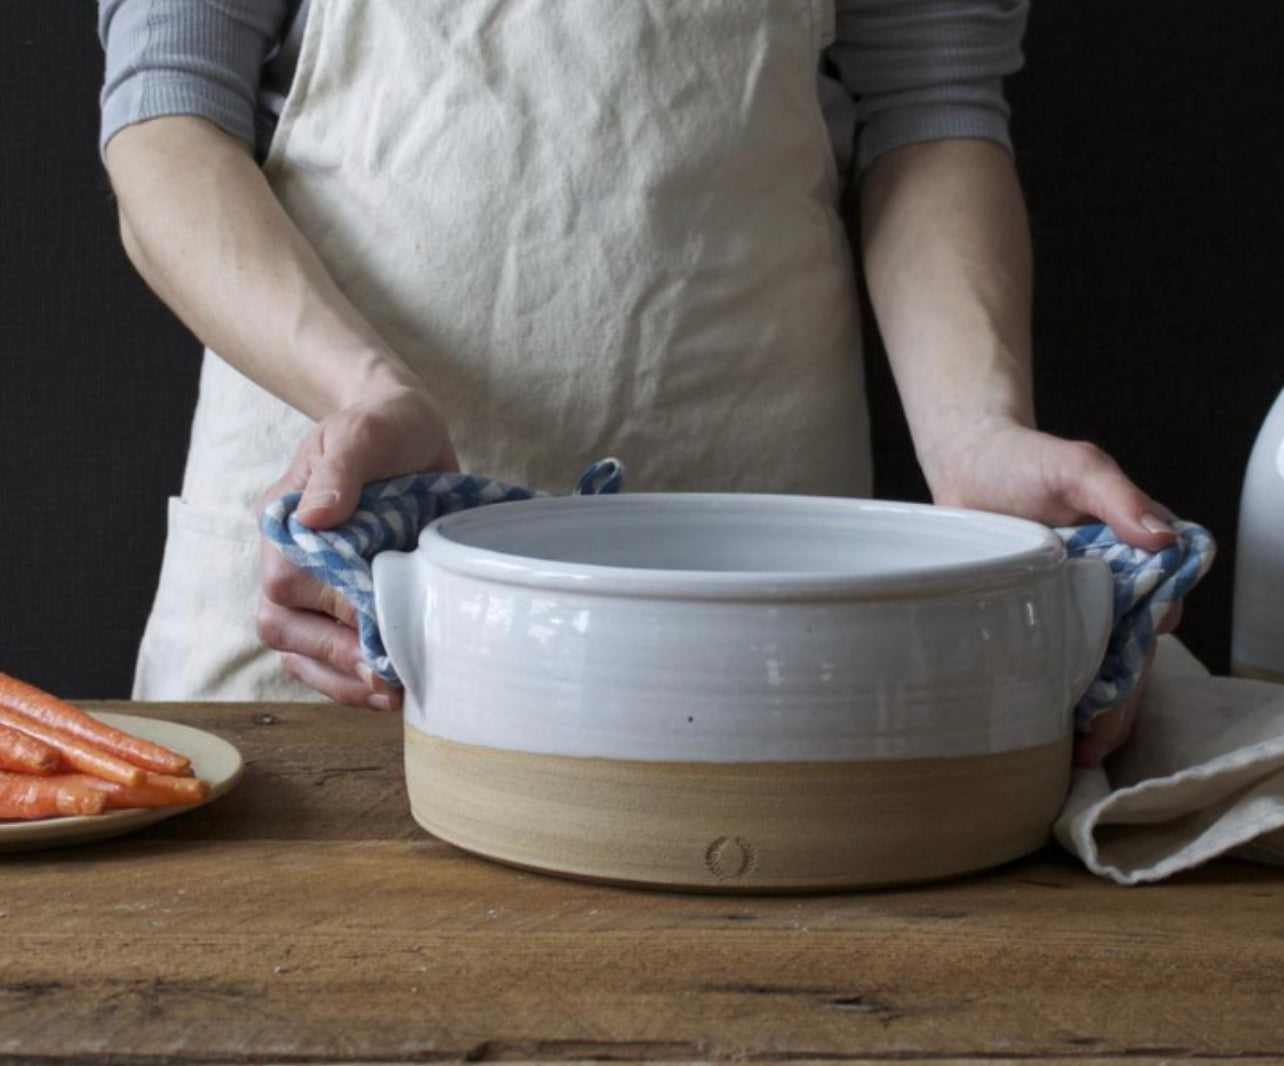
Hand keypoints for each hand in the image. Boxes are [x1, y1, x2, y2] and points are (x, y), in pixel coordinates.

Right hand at [255, 385, 457, 707]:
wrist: (406, 426)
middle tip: (390, 684)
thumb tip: (315, 519)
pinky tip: (389, 688)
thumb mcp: (368, 430)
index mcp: (284, 521)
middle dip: (336, 663)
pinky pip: (325, 652)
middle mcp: (286, 557)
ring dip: (341, 682)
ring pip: (300, 652)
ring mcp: (310, 583)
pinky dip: (351, 677)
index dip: (329, 623)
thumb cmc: (385, 425)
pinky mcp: (339, 598)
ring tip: (392, 696)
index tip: (376, 645)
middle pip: (286, 630)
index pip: (289, 586)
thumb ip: (342, 469)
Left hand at [917, 417, 1179, 763]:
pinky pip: (1052, 657)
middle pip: (1129, 654)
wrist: (969, 462)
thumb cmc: (1027, 459)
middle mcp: (1113, 586)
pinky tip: (1044, 729)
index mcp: (1138, 556)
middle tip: (1094, 745)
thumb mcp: (1078, 467)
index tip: (1121, 684)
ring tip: (1074, 755)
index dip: (1143, 650)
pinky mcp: (1036, 613)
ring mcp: (1074, 603)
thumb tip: (1163, 538)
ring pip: (1095, 666)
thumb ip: (1120, 496)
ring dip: (1091, 711)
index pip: (1160, 612)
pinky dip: (1054, 693)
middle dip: (1118, 704)